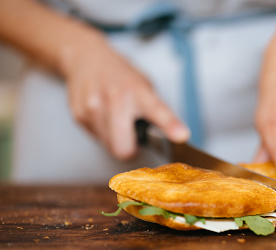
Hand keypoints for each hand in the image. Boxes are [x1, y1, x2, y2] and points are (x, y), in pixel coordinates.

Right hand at [60, 34, 188, 159]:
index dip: (170, 125)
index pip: (158, 111)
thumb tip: (171, 136)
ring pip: (110, 147)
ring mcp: (93, 107)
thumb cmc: (120, 76)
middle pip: (123, 148)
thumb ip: (156, 111)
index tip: (181, 136)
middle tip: (132, 136)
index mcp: (137, 90)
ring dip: (115, 140)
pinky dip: (103, 133)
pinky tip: (103, 116)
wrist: (86, 58)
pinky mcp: (79, 115)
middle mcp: (115, 97)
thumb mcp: (144, 86)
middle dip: (130, 148)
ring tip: (116, 119)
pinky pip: (97, 139)